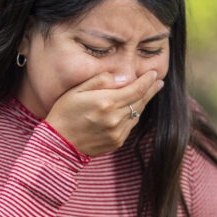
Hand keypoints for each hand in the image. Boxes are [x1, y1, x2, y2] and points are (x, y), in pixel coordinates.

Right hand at [44, 71, 163, 156]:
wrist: (58, 143)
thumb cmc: (64, 112)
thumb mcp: (77, 90)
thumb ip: (100, 81)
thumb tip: (123, 77)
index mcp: (106, 102)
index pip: (136, 89)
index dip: (147, 81)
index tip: (153, 74)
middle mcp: (115, 118)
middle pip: (140, 101)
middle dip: (150, 90)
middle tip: (158, 82)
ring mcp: (117, 132)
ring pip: (137, 113)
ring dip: (143, 102)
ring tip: (147, 93)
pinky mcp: (116, 142)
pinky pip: (130, 125)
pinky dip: (133, 115)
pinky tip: (131, 109)